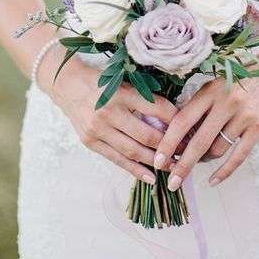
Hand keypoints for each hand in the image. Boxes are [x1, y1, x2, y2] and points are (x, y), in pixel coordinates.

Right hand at [39, 49, 178, 184]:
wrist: (67, 85)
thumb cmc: (101, 81)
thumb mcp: (124, 81)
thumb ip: (145, 97)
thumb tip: (174, 116)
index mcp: (122, 92)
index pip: (157, 108)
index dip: (176, 120)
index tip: (190, 128)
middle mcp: (110, 111)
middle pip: (147, 134)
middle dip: (169, 146)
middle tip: (187, 152)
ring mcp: (98, 129)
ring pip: (133, 151)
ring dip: (156, 162)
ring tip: (174, 167)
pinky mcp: (90, 142)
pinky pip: (117, 160)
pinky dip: (135, 170)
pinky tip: (151, 178)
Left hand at [153, 68, 258, 189]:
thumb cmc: (241, 76)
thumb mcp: (216, 83)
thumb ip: (199, 104)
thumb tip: (177, 133)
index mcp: (210, 91)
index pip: (182, 120)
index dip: (168, 142)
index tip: (157, 159)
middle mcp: (225, 103)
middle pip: (198, 142)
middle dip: (182, 165)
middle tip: (172, 182)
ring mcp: (244, 117)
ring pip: (217, 150)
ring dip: (204, 161)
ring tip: (198, 163)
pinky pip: (238, 156)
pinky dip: (224, 171)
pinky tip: (213, 180)